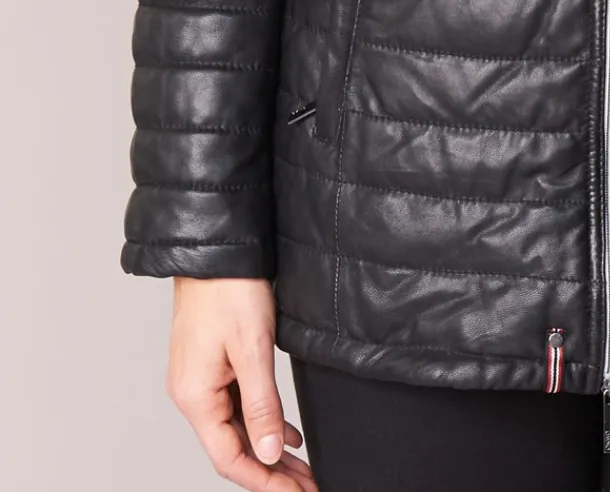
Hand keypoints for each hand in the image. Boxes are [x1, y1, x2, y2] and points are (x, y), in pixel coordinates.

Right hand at [166, 276, 316, 489]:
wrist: (216, 249)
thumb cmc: (229, 291)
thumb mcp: (253, 349)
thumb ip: (261, 405)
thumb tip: (267, 454)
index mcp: (195, 397)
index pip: (229, 458)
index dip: (264, 482)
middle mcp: (193, 394)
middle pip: (233, 449)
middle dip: (271, 472)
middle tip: (307, 487)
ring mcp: (201, 379)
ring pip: (237, 429)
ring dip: (268, 450)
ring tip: (302, 470)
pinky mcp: (212, 365)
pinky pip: (237, 406)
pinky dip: (262, 422)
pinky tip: (286, 434)